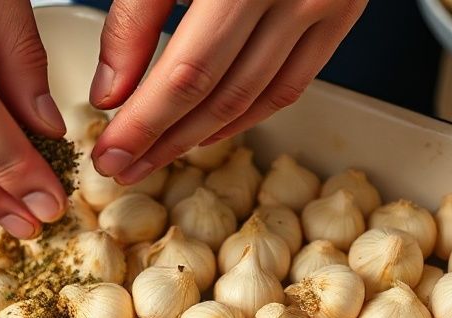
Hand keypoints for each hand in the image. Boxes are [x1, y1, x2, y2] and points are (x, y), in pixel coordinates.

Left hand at [89, 0, 367, 183]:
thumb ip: (136, 13)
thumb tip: (113, 91)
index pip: (186, 70)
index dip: (144, 121)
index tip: (110, 151)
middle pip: (219, 92)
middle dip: (164, 140)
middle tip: (123, 168)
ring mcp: (324, 3)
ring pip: (257, 97)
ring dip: (203, 137)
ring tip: (159, 157)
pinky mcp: (342, 11)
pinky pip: (293, 83)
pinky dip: (250, 114)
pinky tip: (212, 130)